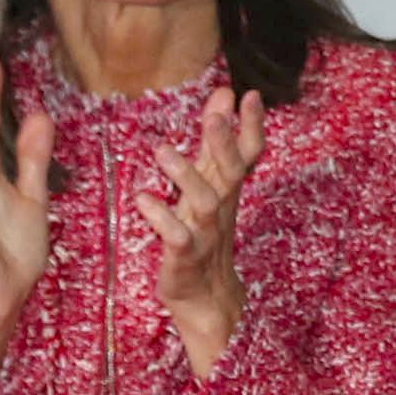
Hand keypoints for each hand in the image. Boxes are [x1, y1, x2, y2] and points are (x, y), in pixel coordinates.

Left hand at [143, 84, 263, 377]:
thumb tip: (224, 94)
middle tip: (215, 117)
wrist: (206, 300)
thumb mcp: (211, 185)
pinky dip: (161, 218)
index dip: (252, 127)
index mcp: (226, 191)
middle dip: (224, 145)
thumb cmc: (203, 234)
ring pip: (204, 203)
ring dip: (186, 176)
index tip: (248, 95)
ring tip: (163, 150)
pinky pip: (177, 237)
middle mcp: (219, 209)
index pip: (248, 155)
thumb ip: (215, 142)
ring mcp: (204, 234)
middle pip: (229, 173)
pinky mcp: (183, 258)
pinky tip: (143, 199)